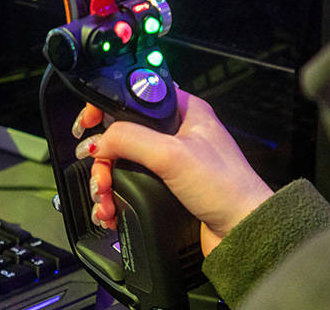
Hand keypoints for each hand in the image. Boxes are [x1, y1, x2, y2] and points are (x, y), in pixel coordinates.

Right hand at [73, 89, 272, 253]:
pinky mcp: (164, 188)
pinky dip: (114, 199)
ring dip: (104, 183)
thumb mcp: (173, 155)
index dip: (106, 109)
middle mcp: (175, 134)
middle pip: (120, 136)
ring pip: (120, 164)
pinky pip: (127, 187)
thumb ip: (129, 139)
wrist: (243, 232)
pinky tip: (111, 210)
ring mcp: (169, 163)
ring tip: (105, 200)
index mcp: (183, 111)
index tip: (87, 125)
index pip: (133, 97)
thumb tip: (97, 141)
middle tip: (100, 177)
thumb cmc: (228, 188)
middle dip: (103, 160)